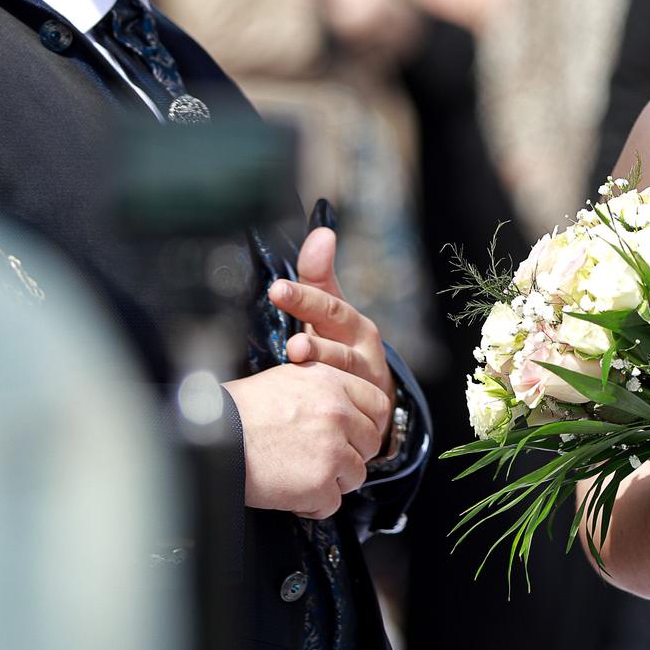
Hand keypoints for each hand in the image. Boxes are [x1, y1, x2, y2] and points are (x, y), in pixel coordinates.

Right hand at [227, 360, 390, 517]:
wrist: (210, 438)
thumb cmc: (238, 410)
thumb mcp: (287, 379)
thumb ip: (324, 390)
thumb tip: (346, 407)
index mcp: (333, 383)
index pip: (378, 406)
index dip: (367, 424)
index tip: (354, 437)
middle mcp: (339, 413)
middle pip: (370, 443)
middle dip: (350, 455)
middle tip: (319, 460)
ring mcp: (333, 449)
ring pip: (355, 475)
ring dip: (331, 481)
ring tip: (299, 476)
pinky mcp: (321, 482)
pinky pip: (332, 503)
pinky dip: (312, 505)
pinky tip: (289, 495)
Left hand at [269, 227, 395, 446]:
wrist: (372, 398)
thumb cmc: (341, 345)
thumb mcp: (330, 310)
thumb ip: (319, 275)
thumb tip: (322, 231)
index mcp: (354, 327)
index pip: (329, 307)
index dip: (304, 299)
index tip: (277, 289)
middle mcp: (364, 356)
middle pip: (339, 348)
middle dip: (317, 345)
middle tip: (293, 345)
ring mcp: (365, 389)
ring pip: (344, 381)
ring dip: (323, 374)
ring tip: (298, 366)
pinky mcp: (365, 418)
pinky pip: (347, 413)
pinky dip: (328, 411)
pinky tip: (304, 409)